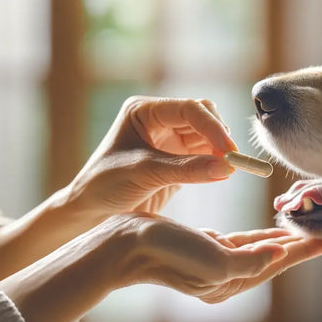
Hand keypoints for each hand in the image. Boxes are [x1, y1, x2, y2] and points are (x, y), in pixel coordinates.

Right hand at [0, 214, 321, 321]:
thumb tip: (275, 259)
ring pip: (257, 251)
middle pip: (270, 260)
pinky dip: (256, 238)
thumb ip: (248, 262)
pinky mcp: (204, 250)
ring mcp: (214, 264)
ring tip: (301, 232)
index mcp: (229, 282)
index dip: (301, 252)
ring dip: (279, 241)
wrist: (126, 246)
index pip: (275, 265)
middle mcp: (224, 277)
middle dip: (296, 247)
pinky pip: (239, 244)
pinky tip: (268, 233)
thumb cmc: (168, 252)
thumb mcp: (212, 259)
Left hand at [67, 97, 237, 222]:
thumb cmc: (104, 185)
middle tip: (231, 160)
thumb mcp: (144, 173)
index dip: (212, 127)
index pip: (189, 109)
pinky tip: (219, 172)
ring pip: (207, 135)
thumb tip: (226, 167)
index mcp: (145, 111)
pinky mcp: (177, 157)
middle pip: (203, 117)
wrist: (90, 211)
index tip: (229, 150)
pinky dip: (215, 161)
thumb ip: (186, 169)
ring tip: (227, 168)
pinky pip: (204, 153)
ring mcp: (170, 137)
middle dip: (218, 136)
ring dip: (219, 149)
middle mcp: (159, 119)